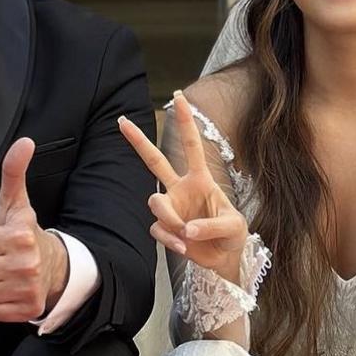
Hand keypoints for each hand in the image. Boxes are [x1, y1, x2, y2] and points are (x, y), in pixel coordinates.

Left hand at [0, 138, 68, 323]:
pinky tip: (8, 291)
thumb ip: (13, 172)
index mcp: (19, 236)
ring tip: (2, 274)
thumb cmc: (26, 235)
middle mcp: (25, 264)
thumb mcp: (17, 203)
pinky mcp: (26, 309)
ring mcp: (27, 289)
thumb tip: (24, 142)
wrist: (55, 268)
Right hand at [119, 90, 248, 284]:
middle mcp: (181, 189)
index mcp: (201, 179)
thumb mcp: (234, 227)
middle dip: (138, 141)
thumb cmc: (233, 235)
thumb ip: (212, 225)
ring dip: (169, 219)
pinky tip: (184, 246)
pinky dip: (170, 239)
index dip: (185, 122)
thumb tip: (187, 228)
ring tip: (186, 234)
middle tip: (122, 121)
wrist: (224, 258)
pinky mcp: (165, 228)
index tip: (178, 97)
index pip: (192, 146)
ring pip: (155, 203)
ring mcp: (171, 208)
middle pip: (154, 161)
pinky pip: (158, 229)